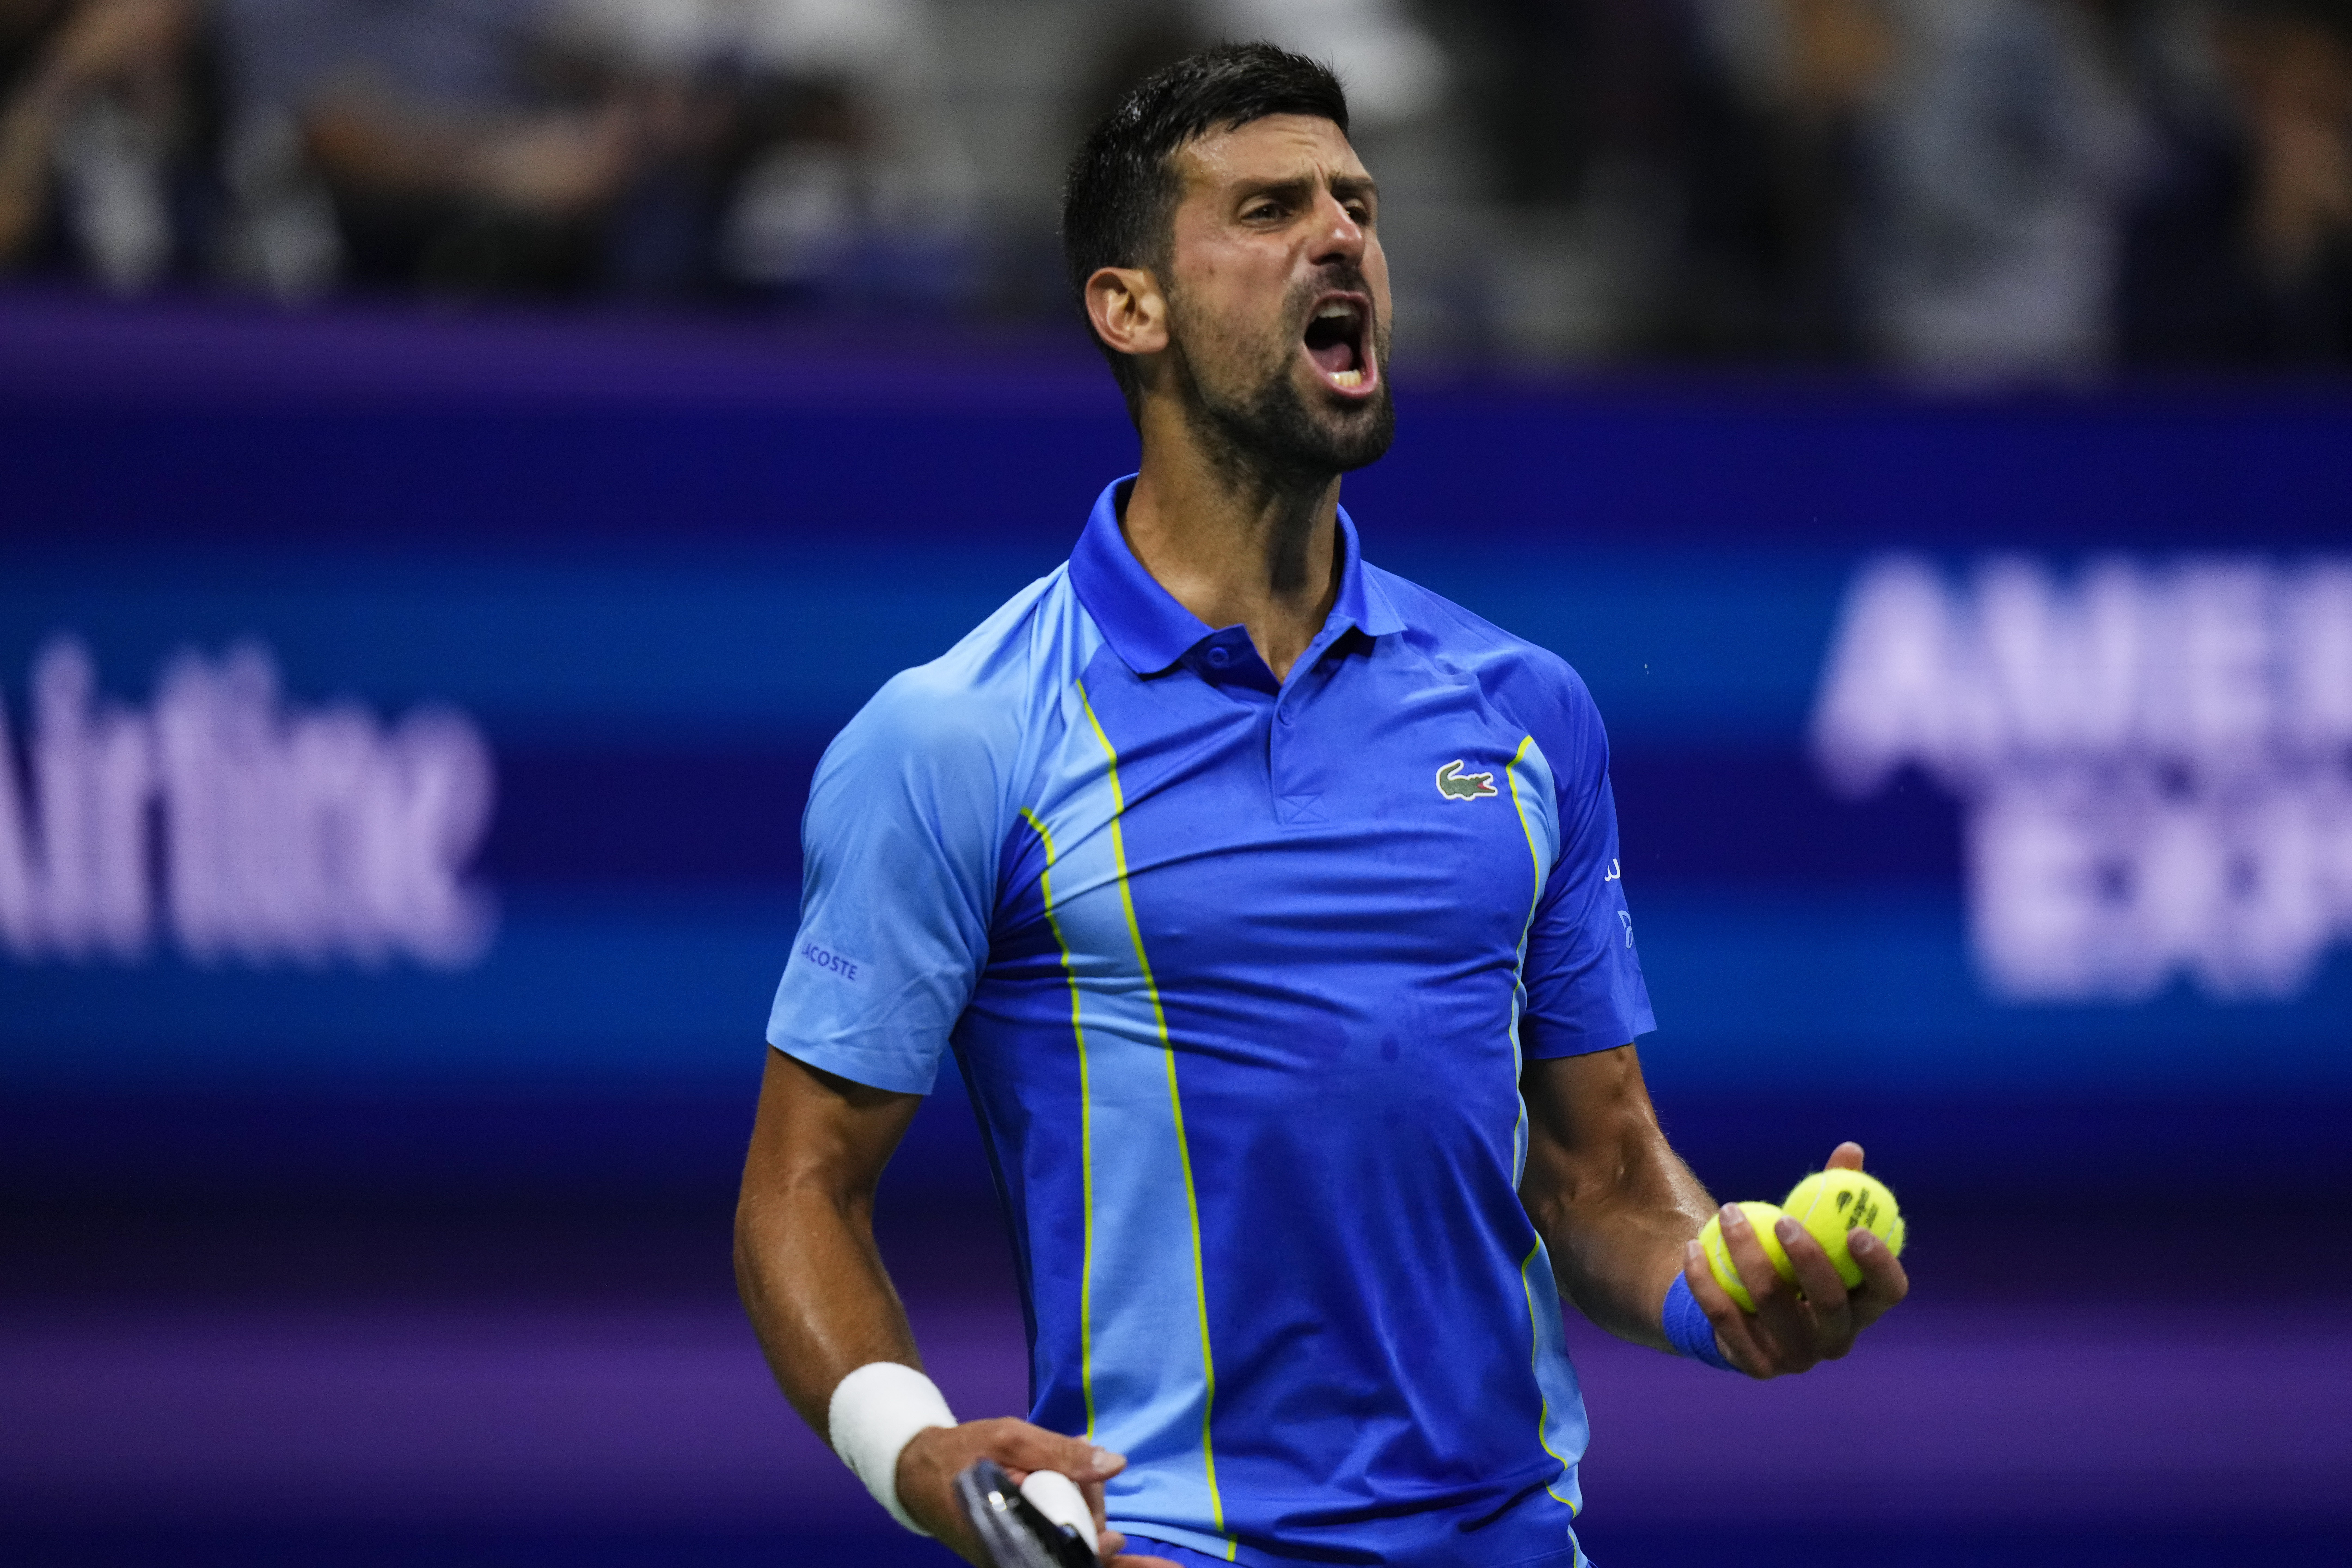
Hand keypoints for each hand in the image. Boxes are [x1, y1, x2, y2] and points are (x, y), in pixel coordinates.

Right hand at [896, 1419, 1180, 1566]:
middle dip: (1088, 1505)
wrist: (916, 1473)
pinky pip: (1051, 1535)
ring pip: (1064, 1539)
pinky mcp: (1016, 1546)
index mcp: (1012, 1539)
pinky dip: (1063, 1506)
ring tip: (1072, 1459)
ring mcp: (1014, 1553)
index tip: (1104, 1500)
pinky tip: (1064, 1475)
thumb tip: (1115, 1464)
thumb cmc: (959, 1454)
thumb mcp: (1008, 1439)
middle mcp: (1014, 1556)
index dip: (1095, 1531)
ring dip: (1078, 1501)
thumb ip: (1060, 1452)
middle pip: (1071, 1545)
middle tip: (1083, 1458)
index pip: (1069, 1549)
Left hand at [1681, 1141, 1908, 1377]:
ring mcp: (1797, 1358)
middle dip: (1808, 1259)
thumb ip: (1833, 1192)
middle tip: (1782, 1219)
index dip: (1880, 1266)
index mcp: (1863, 1307)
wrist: (1741, 1310)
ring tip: (1728, 1213)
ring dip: (1746, 1254)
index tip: (1859, 1231)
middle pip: (1829, 1303)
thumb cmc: (1789, 1260)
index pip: (1889, 1292)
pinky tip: (1693, 1248)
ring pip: (1770, 1304)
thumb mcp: (1812, 1225)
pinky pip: (1726, 1319)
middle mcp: (1837, 1339)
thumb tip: (1850, 1149)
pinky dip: (1706, 1281)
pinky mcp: (1756, 1365)